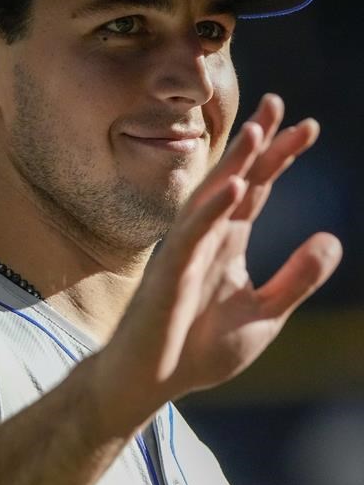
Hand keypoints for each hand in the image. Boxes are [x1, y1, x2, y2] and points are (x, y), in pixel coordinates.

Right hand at [100, 95, 341, 428]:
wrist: (153, 381)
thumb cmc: (199, 349)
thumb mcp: (263, 316)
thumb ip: (296, 279)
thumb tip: (332, 238)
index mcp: (228, 242)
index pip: (259, 189)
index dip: (280, 158)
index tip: (306, 127)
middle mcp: (207, 236)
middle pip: (236, 179)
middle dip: (257, 143)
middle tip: (278, 103)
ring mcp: (187, 251)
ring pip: (211, 197)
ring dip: (235, 164)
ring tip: (258, 132)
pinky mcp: (170, 272)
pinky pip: (193, 235)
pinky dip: (213, 209)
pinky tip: (236, 186)